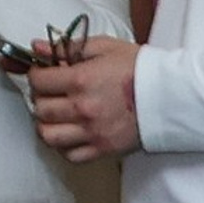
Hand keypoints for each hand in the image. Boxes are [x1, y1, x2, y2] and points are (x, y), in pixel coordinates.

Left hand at [29, 39, 139, 160]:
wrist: (167, 95)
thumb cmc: (137, 69)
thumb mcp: (103, 47)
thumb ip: (67, 47)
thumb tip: (38, 47)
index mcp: (81, 80)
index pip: (39, 81)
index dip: (36, 75)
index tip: (42, 74)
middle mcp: (82, 108)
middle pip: (40, 109)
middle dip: (40, 98)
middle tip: (50, 93)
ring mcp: (91, 132)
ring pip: (49, 136)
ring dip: (47, 125)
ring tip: (56, 116)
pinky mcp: (101, 149)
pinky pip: (70, 155)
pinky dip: (64, 146)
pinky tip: (70, 133)